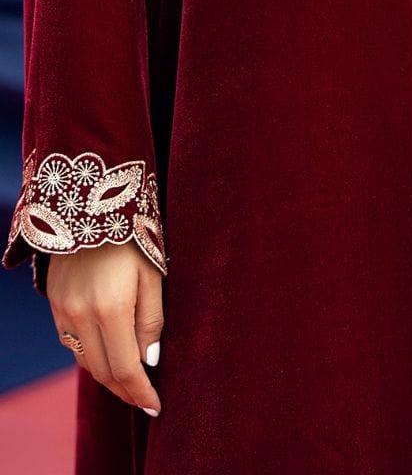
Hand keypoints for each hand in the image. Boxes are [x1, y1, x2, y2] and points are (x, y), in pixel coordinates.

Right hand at [47, 240, 162, 415]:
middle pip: (103, 371)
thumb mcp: (153, 273)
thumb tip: (149, 361)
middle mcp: (81, 315)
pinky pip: (72, 343)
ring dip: (107, 375)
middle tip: (146, 399)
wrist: (91, 204)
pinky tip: (107, 352)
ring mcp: (64, 311)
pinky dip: (91, 355)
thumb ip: (152, 320)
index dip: (141, 392)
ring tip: (130, 380)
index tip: (156, 406)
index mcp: (111, 309)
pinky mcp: (55, 304)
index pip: (125, 368)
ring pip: (85, 360)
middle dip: (125, 390)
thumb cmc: (132, 236)